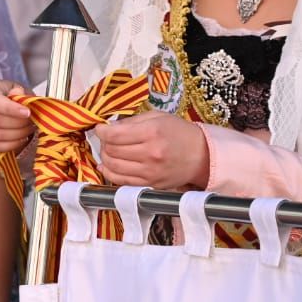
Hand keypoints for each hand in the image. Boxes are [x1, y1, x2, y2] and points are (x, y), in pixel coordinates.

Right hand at [0, 79, 34, 155]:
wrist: (1, 106)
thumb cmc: (11, 97)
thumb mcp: (18, 89)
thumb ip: (19, 91)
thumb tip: (18, 94)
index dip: (12, 109)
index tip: (28, 113)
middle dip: (17, 124)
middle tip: (31, 124)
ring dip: (15, 135)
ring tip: (27, 131)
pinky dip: (8, 146)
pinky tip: (20, 141)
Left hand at [96, 111, 210, 189]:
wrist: (201, 156)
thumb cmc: (179, 133)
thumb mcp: (158, 117)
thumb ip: (132, 121)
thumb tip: (109, 128)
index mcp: (152, 133)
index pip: (115, 135)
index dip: (102, 131)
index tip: (100, 128)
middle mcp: (150, 154)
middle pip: (112, 151)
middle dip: (104, 143)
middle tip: (106, 138)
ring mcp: (149, 172)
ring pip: (114, 167)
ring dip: (105, 157)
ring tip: (108, 150)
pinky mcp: (149, 184)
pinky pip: (121, 181)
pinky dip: (109, 173)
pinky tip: (106, 166)